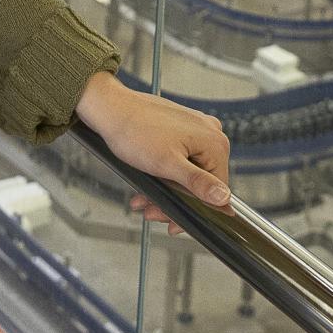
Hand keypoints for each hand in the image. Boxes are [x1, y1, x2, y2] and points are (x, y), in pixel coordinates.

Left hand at [73, 71, 230, 231]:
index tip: (175, 222)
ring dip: (165, 191)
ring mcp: (195, 130)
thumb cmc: (133, 130)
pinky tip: (146, 184)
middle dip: (174, 201)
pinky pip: (178, 159)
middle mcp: (209, 133)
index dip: (195, 210)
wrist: (109, 109)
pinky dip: (163, 175)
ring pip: (186, 173)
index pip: (216, 189)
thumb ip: (197, 183)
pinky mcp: (180, 129)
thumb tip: (223, 197)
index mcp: (214, 142)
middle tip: (152, 211)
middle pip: (199, 182)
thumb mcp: (167, 164)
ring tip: (143, 200)